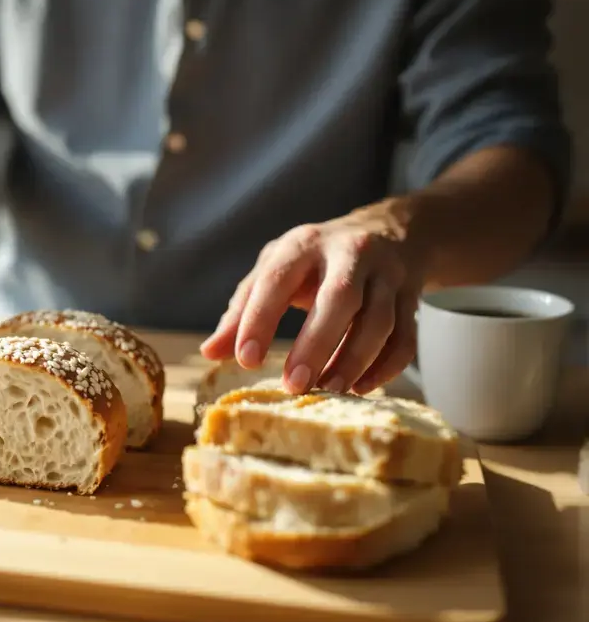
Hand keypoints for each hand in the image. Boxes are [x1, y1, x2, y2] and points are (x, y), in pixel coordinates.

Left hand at [200, 205, 426, 394]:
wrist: (391, 232)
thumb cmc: (316, 260)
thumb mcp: (275, 270)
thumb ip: (242, 310)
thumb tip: (210, 353)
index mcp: (304, 244)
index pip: (277, 278)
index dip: (260, 319)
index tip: (246, 359)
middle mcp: (350, 253)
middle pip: (339, 298)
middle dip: (316, 343)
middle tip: (294, 384)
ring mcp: (387, 274)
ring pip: (379, 321)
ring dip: (353, 360)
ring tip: (327, 389)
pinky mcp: (412, 297)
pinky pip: (404, 337)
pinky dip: (386, 367)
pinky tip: (360, 387)